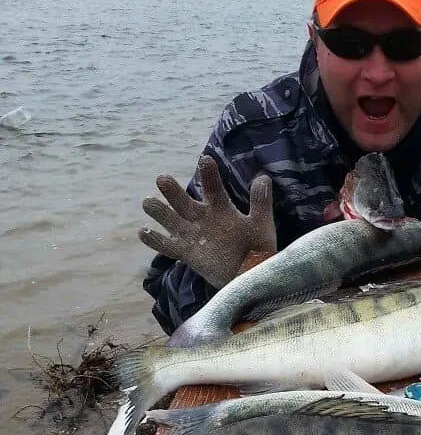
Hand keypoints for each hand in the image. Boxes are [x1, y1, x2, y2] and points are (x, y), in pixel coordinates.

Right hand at [138, 155, 276, 288]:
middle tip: (162, 179)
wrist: (251, 275)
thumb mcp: (261, 223)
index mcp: (221, 208)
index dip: (209, 174)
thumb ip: (261, 202)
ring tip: (147, 202)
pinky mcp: (187, 254)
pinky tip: (142, 232)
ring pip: (171, 220)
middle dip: (173, 191)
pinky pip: (168, 246)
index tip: (205, 159)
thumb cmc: (257, 248)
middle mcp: (203, 218)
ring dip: (159, 211)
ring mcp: (193, 236)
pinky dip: (155, 240)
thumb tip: (263, 177)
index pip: (213, 187)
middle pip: (184, 202)